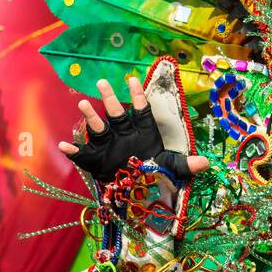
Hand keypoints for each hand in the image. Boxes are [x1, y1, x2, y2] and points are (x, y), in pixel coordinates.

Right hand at [58, 76, 209, 187]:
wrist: (137, 192)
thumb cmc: (154, 174)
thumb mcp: (171, 169)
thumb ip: (186, 165)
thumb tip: (206, 163)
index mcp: (142, 133)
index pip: (141, 111)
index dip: (137, 96)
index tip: (133, 80)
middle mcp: (123, 134)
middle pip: (116, 113)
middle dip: (109, 99)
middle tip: (102, 82)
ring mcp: (108, 146)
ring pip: (98, 128)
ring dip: (90, 117)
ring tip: (83, 105)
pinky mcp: (96, 160)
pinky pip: (82, 155)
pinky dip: (73, 151)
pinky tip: (65, 145)